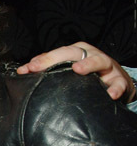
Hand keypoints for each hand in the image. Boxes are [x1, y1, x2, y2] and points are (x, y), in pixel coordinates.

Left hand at [17, 42, 134, 101]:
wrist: (116, 83)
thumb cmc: (88, 75)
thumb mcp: (69, 68)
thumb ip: (49, 67)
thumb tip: (26, 69)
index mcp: (76, 52)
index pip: (56, 53)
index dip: (40, 60)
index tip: (26, 69)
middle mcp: (90, 55)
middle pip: (73, 52)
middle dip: (55, 58)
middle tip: (40, 67)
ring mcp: (106, 66)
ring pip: (99, 61)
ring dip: (88, 64)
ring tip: (78, 70)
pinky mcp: (119, 80)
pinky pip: (119, 83)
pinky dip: (115, 88)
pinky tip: (109, 94)